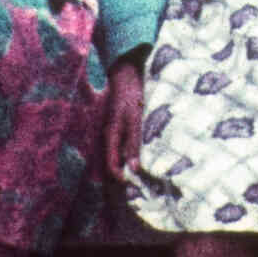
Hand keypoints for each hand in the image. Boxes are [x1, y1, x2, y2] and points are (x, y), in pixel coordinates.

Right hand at [104, 61, 144, 178]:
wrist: (127, 72)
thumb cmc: (131, 93)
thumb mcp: (135, 117)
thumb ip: (134, 141)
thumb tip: (133, 168)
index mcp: (111, 134)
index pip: (111, 163)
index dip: (120, 176)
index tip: (133, 184)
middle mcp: (111, 133)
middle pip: (114, 159)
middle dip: (125, 171)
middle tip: (142, 181)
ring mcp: (116, 128)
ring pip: (121, 151)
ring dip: (130, 161)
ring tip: (146, 168)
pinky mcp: (122, 123)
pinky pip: (125, 141)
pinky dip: (133, 149)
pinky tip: (145, 150)